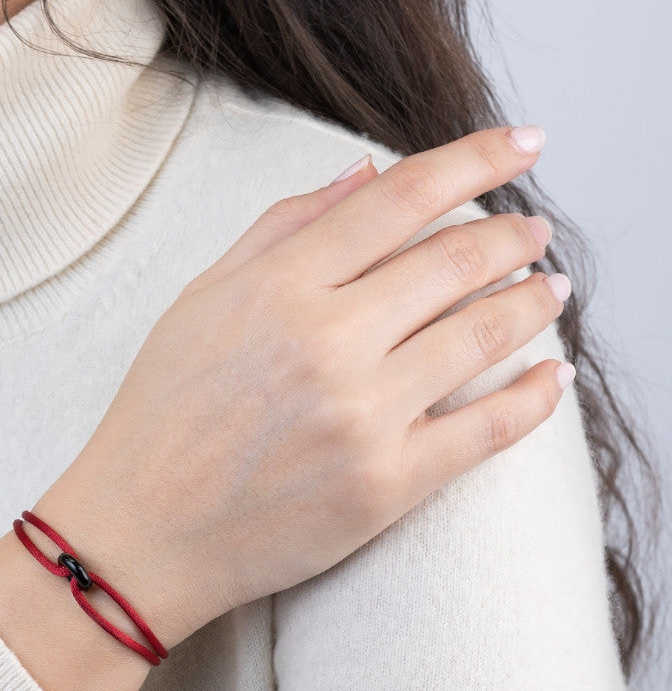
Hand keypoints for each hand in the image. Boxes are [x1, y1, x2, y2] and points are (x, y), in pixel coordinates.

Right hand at [36, 125, 564, 646]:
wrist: (138, 540)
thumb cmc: (159, 422)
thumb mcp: (199, 303)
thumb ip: (281, 231)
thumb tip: (364, 175)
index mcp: (280, 287)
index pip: (402, 198)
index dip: (475, 161)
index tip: (517, 150)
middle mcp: (327, 343)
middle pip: (457, 260)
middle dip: (513, 235)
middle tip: (533, 234)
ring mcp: (361, 417)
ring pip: (483, 335)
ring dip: (532, 304)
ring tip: (548, 292)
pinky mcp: (385, 487)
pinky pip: (487, 432)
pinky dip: (533, 399)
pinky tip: (551, 379)